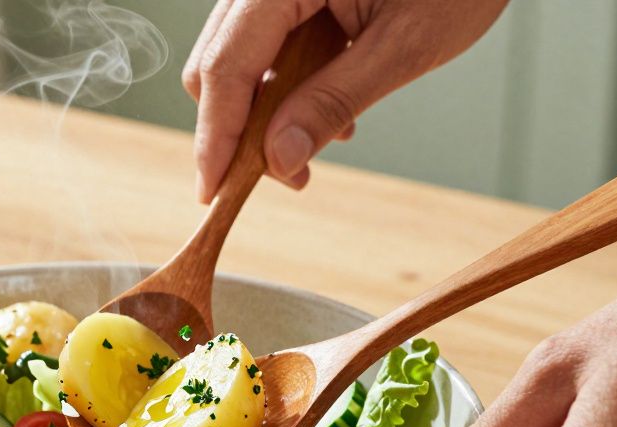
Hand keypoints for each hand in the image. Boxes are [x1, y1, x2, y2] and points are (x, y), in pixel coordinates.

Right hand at [183, 0, 506, 200]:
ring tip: (312, 146)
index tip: (213, 192)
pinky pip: (267, 45)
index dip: (215, 136)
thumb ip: (333, 101)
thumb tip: (279, 160)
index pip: (225, 67)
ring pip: (237, 58)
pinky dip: (285, 85)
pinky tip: (325, 109)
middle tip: (280, 176)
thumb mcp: (403, 45)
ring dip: (264, 112)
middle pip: (217, 64)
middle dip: (238, 129)